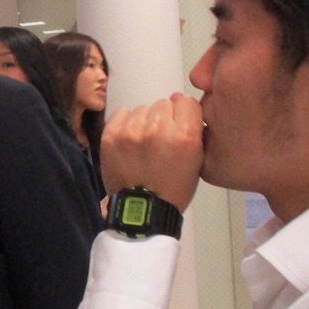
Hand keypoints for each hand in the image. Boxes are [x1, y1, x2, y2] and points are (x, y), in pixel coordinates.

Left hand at [100, 92, 204, 211]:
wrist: (142, 209)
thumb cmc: (175, 186)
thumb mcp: (197, 160)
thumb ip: (192, 127)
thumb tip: (177, 98)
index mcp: (184, 135)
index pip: (187, 103)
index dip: (185, 115)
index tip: (180, 129)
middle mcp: (158, 128)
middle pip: (164, 103)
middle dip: (165, 118)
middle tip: (160, 140)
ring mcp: (132, 131)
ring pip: (143, 108)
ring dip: (145, 121)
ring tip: (144, 143)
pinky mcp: (111, 134)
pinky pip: (122, 112)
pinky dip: (127, 123)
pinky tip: (130, 141)